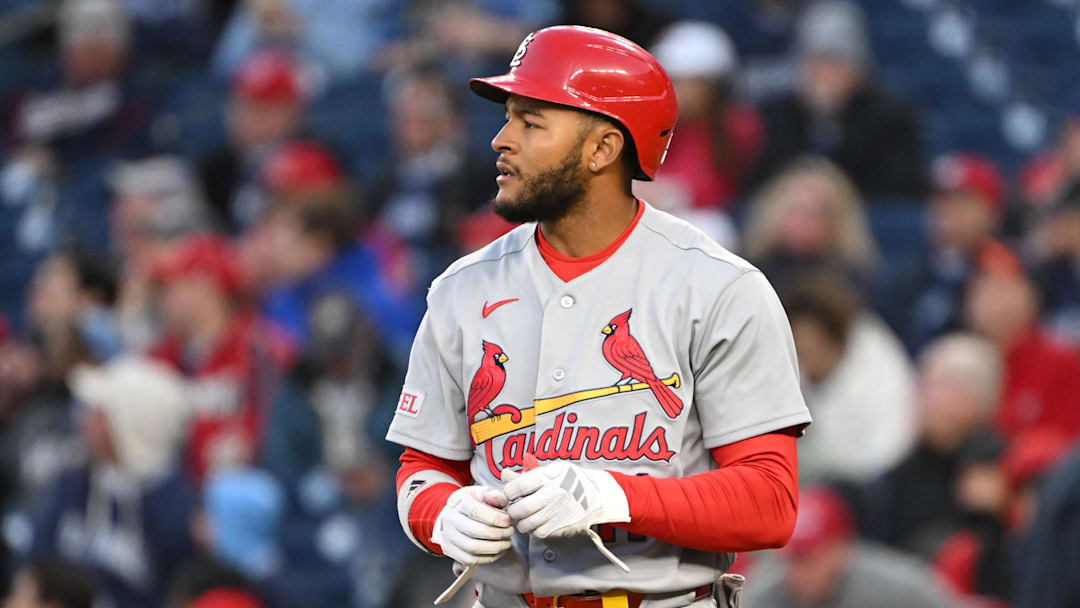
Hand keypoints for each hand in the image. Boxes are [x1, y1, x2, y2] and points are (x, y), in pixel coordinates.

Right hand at [431, 486, 513, 565]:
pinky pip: (470, 560)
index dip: (495, 518)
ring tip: (506, 542)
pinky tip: (498, 551)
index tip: (508, 520)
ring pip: (472, 548)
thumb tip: (500, 500)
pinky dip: (487, 558)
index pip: (475, 511)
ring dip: (495, 547)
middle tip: (510, 532)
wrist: (452, 515)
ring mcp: (448, 537)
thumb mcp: (481, 493)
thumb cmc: (471, 503)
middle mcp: (449, 519)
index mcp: (458, 502)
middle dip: (497, 533)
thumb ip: (493, 495)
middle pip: (474, 531)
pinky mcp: (450, 551)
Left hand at [501, 459, 629, 538]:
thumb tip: (505, 475)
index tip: (511, 493)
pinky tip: (538, 522)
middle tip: (516, 508)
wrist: (599, 496)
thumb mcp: (552, 470)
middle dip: (513, 510)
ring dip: (522, 521)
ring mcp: (558, 513)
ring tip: (526, 515)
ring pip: (526, 524)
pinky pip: (538, 533)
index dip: (509, 492)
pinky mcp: (561, 528)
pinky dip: (534, 529)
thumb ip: (527, 475)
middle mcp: (554, 495)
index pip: (518, 487)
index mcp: (550, 476)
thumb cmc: (572, 480)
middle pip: (520, 509)